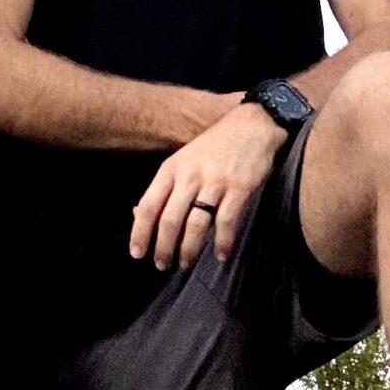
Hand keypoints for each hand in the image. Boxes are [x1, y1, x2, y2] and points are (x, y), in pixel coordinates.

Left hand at [130, 98, 280, 269]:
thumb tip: (139, 213)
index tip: (137, 253)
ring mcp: (215, 182)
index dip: (140, 232)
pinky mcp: (239, 188)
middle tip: (162, 265)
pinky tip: (220, 255)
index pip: (148, 205)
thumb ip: (165, 187)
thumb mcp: (184, 160)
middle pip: (170, 219)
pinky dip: (222, 242)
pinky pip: (226, 221)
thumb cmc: (215, 145)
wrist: (252, 125)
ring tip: (186, 263)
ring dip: (189, 249)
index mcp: (171, 168)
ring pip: (196, 224)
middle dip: (164, 247)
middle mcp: (190, 176)